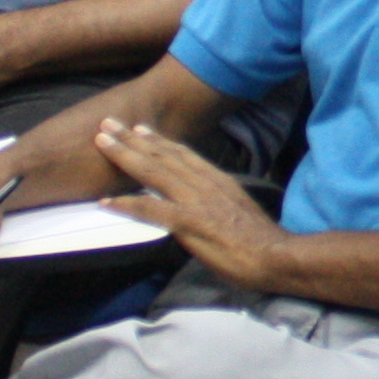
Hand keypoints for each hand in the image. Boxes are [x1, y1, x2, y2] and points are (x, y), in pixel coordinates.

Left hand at [97, 117, 286, 288]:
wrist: (276, 256)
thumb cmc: (262, 241)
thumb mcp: (239, 210)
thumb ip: (219, 202)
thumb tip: (205, 205)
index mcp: (218, 180)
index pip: (183, 154)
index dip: (158, 141)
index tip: (139, 129)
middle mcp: (205, 183)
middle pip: (163, 155)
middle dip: (133, 138)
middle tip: (108, 123)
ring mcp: (195, 201)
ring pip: (153, 171)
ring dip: (124, 155)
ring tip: (102, 142)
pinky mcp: (188, 222)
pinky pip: (150, 209)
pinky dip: (127, 203)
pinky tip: (106, 201)